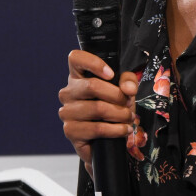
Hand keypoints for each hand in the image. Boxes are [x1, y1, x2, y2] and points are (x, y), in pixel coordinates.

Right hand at [58, 49, 137, 175]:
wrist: (108, 137)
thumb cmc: (113, 106)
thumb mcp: (124, 89)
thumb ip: (128, 81)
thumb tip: (128, 88)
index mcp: (78, 75)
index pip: (75, 58)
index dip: (93, 63)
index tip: (111, 74)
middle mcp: (68, 92)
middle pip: (92, 86)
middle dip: (117, 96)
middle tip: (128, 103)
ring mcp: (66, 112)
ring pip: (97, 108)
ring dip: (119, 114)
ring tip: (128, 118)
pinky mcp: (70, 131)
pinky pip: (96, 129)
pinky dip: (115, 130)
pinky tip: (124, 130)